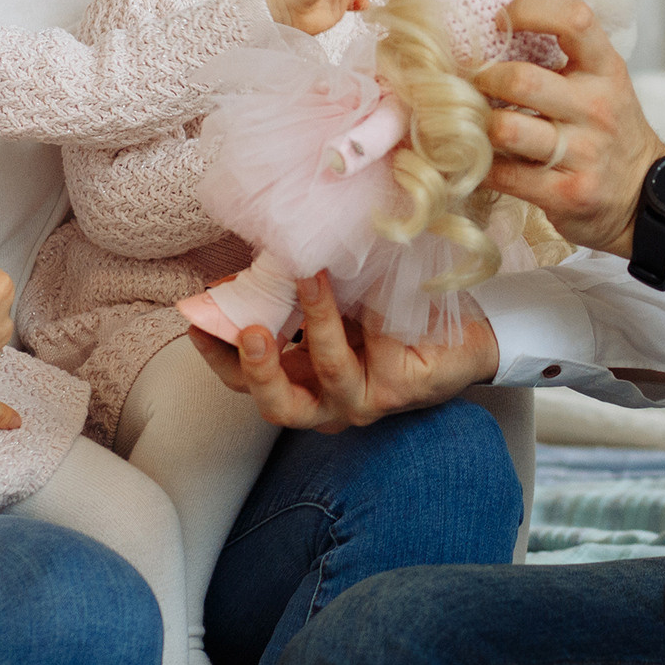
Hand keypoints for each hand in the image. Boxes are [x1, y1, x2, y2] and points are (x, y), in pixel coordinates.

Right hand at [188, 273, 499, 432]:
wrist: (469, 337)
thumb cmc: (394, 319)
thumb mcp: (339, 308)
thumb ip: (298, 299)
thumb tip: (261, 257)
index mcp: (304, 383)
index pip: (246, 384)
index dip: (218, 356)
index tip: (196, 320)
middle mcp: (330, 402)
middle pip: (280, 406)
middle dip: (259, 370)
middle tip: (250, 330)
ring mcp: (367, 398)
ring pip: (332, 371)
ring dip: (317, 322)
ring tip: (311, 277)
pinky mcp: (404, 385)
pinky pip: (383, 340)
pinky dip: (376, 304)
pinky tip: (377, 274)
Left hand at [477, 0, 664, 257]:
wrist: (643, 196)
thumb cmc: (607, 128)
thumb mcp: (602, 79)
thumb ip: (564, 49)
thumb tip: (501, 12)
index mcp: (606, 69)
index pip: (573, 20)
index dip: (529, 10)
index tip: (500, 20)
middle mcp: (597, 108)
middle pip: (521, 80)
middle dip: (484, 78)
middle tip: (471, 82)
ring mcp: (583, 153)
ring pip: (506, 129)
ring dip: (478, 123)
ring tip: (473, 120)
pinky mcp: (565, 193)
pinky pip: (503, 174)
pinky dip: (480, 165)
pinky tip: (480, 158)